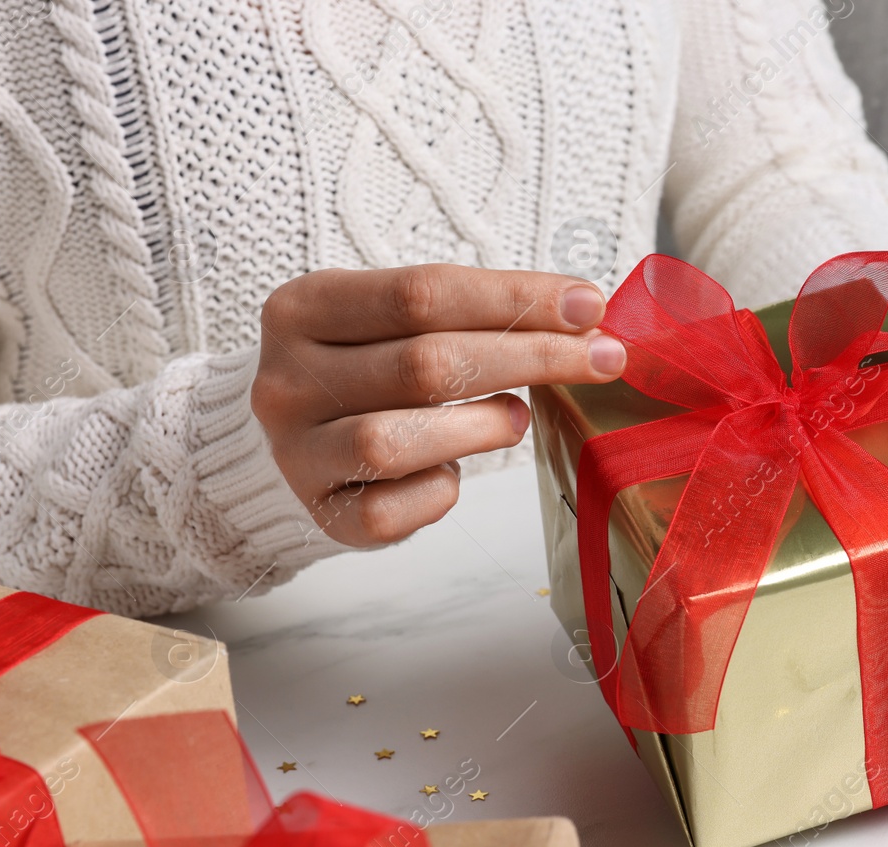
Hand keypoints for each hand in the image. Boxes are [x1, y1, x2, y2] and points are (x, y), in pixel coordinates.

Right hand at [253, 264, 626, 545]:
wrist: (285, 439)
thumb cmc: (366, 366)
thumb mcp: (395, 319)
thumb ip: (472, 312)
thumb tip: (583, 315)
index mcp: (304, 307)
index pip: (422, 293)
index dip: (515, 298)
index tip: (589, 305)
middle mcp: (287, 379)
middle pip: (424, 363)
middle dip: (530, 358)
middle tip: (602, 358)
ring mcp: (296, 452)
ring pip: (396, 440)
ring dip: (481, 427)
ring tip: (518, 417)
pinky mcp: (319, 513)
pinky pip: (390, 510)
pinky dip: (438, 492)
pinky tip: (455, 473)